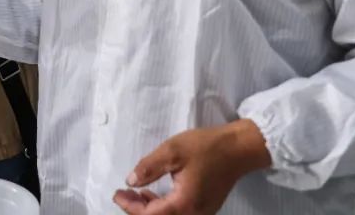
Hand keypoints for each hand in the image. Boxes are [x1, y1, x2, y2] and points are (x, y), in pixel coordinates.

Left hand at [113, 120, 271, 214]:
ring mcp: (201, 212)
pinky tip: (152, 194)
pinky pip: (179, 213)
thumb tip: (130, 181)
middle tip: (122, 194)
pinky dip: (162, 207)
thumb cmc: (205, 147)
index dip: (130, 207)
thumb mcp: (172, 151)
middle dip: (137, 210)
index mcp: (185, 203)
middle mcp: (194, 214)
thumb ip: (148, 167)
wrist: (238, 148)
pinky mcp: (205, 207)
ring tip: (134, 194)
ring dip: (149, 209)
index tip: (116, 194)